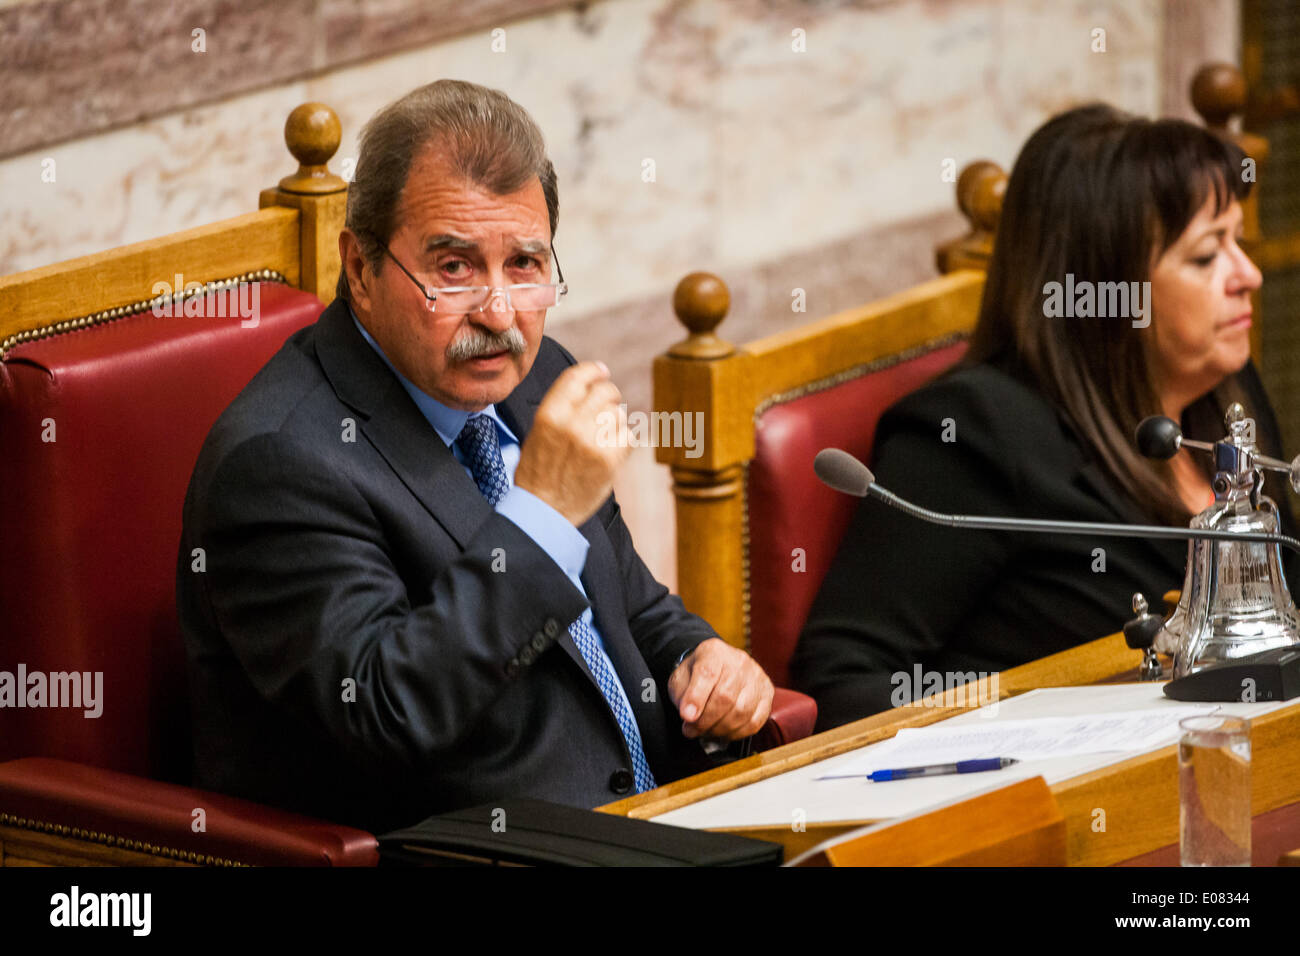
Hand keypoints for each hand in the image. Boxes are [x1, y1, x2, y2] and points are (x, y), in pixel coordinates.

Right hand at [515, 361, 630, 526]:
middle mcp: (572, 423)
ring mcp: (593, 442)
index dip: (594, 371)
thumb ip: (563, 406)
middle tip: (606, 407)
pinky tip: (610, 452)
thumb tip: (593, 381)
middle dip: (609, 396)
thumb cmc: (538, 471)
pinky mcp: (610, 461)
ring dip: (614, 423)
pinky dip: (623, 442)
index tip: (602, 372)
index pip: (578, 376)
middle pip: (606, 391)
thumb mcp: (539, 431)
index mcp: (550, 413)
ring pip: (619, 415)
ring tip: (600, 439)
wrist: (542, 511)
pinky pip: (629, 437)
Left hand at [667, 638, 773, 739]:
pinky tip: (724, 731)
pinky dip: (737, 733)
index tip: (687, 717)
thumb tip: (691, 716)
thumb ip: (683, 696)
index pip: (707, 673)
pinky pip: (755, 721)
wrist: (717, 667)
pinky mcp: (767, 692)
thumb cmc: (697, 675)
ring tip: (706, 731)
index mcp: (713, 651)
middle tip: (691, 730)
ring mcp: (756, 676)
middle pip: (726, 696)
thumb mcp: (680, 678)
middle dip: (705, 721)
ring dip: (720, 729)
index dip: (696, 698)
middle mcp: (739, 661)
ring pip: (742, 711)